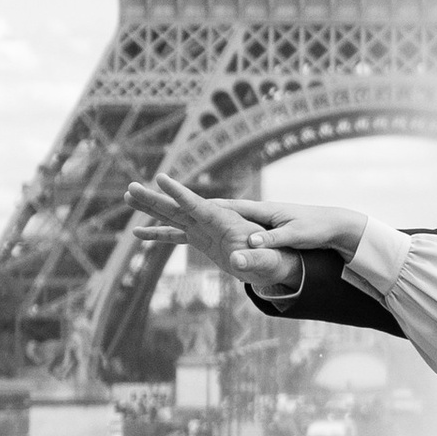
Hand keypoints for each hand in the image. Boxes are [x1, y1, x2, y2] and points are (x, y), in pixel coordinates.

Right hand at [126, 172, 367, 287]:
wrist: (308, 238)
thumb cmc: (300, 238)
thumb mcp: (288, 244)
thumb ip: (266, 248)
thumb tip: (246, 255)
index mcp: (238, 214)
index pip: (204, 203)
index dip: (181, 193)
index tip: (160, 180)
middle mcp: (223, 216)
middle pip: (185, 206)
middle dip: (159, 197)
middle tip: (131, 187)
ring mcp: (214, 226)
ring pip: (178, 217)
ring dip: (155, 210)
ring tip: (128, 200)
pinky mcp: (211, 237)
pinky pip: (181, 235)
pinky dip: (161, 234)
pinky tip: (139, 236)